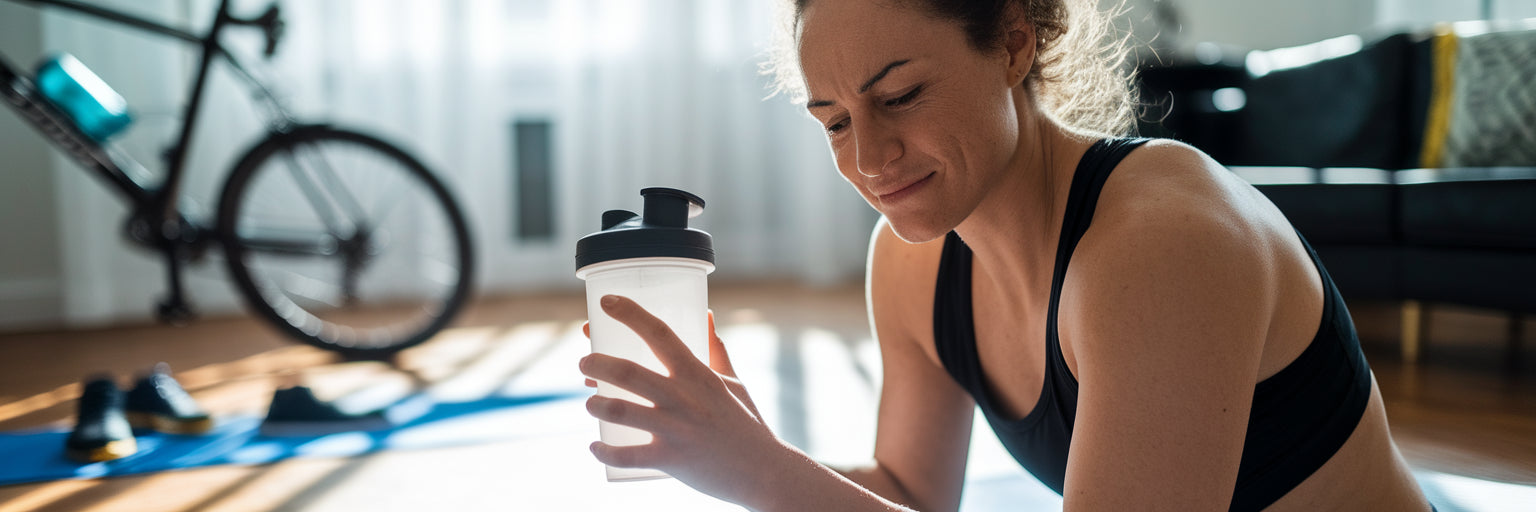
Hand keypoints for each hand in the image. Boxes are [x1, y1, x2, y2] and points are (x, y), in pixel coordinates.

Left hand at [579, 295, 775, 502]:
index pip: (659, 332)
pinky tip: (595, 446)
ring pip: (619, 411)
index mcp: (697, 373)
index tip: (606, 302)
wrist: (764, 470)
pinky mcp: (671, 459)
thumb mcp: (733, 381)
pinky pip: (626, 455)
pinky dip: (604, 451)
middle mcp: (684, 397)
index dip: (630, 313)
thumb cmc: (746, 423)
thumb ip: (716, 349)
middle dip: (596, 363)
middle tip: (585, 362)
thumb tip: (706, 315)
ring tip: (589, 402)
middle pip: (628, 371)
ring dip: (595, 404)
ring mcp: (676, 429)